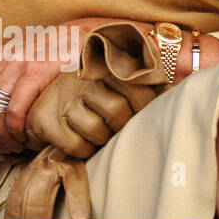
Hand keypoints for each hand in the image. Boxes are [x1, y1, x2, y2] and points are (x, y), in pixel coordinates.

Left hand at [0, 53, 66, 154]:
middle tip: (2, 148)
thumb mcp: (5, 62)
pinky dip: (16, 129)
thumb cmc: (42, 55)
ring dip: (3, 137)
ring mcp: (15, 67)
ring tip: (15, 145)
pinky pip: (14, 109)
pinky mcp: (35, 73)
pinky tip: (25, 136)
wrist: (76, 37)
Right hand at [24, 72, 154, 158]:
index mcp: (102, 67)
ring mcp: (62, 100)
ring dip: (101, 140)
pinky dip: (83, 150)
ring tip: (98, 134)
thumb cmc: (89, 96)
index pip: (136, 88)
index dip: (144, 107)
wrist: (40, 103)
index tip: (139, 113)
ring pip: (96, 130)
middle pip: (118, 111)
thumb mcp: (114, 81)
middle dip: (121, 126)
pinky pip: (76, 145)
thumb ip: (144, 81)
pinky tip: (81, 141)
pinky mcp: (45, 121)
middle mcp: (81, 81)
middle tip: (115, 127)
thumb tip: (178, 86)